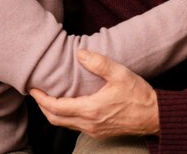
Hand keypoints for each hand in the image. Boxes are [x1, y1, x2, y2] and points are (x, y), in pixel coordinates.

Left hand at [30, 50, 158, 137]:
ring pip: (64, 125)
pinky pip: (75, 126)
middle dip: (43, 107)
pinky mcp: (100, 132)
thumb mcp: (120, 74)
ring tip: (47, 97)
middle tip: (35, 92)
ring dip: (53, 112)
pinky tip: (67, 105)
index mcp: (91, 110)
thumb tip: (80, 54)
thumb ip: (99, 63)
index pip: (56, 108)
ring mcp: (94, 130)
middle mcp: (89, 124)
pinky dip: (65, 116)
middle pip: (56, 120)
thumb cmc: (138, 94)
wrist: (154, 116)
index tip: (32, 88)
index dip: (42, 99)